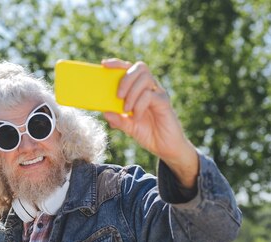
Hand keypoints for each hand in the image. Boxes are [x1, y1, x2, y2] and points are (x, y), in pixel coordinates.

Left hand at [101, 58, 198, 185]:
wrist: (166, 148)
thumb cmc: (148, 133)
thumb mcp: (128, 127)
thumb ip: (117, 120)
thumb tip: (104, 112)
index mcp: (140, 90)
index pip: (129, 69)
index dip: (117, 64)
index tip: (104, 65)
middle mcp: (150, 88)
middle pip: (140, 67)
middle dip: (125, 78)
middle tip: (118, 96)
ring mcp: (158, 94)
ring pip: (145, 78)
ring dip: (132, 92)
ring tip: (126, 110)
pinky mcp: (164, 103)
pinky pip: (150, 96)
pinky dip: (139, 105)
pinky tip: (136, 117)